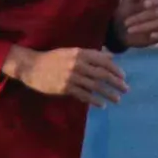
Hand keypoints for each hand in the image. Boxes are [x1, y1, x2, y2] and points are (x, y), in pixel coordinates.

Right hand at [10, 45, 126, 106]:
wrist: (31, 66)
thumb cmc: (54, 59)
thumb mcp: (72, 52)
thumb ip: (92, 55)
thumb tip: (111, 56)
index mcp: (80, 53)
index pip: (103, 61)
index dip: (115, 69)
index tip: (123, 77)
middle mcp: (77, 64)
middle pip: (102, 74)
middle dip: (116, 83)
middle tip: (126, 89)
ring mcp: (71, 76)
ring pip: (95, 86)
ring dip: (108, 94)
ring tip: (117, 99)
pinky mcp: (65, 88)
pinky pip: (83, 95)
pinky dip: (94, 100)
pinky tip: (101, 105)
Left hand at [115, 0, 157, 47]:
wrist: (117, 30)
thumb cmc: (124, 12)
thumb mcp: (126, 0)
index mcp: (153, 1)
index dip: (154, 1)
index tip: (145, 5)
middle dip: (143, 17)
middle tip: (126, 22)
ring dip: (145, 26)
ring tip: (129, 30)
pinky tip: (150, 35)